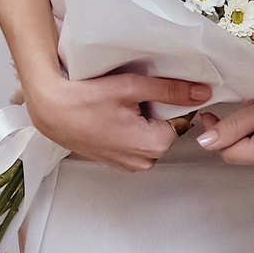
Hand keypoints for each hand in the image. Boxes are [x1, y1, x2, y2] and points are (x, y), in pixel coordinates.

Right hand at [25, 67, 212, 173]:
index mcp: (154, 145)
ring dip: (140, 121)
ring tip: (118, 106)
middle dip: (154, 112)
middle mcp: (143, 161)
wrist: (50, 110)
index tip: (149, 92)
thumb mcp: (133, 88)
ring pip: (149, 136)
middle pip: (165, 130)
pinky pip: (133, 143)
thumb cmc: (85, 99)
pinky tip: (111, 116)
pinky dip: (127, 130)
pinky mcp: (114, 162)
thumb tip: (203, 92)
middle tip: (130, 98)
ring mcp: (127, 164)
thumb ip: (171, 90)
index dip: (169, 102)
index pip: (181, 120)